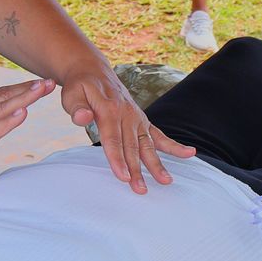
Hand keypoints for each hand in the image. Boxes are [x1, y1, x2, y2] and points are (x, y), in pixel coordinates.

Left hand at [58, 67, 194, 192]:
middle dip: (137, 169)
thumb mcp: (71, 93)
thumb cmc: (80, 86)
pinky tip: (189, 153)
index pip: (113, 139)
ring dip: (156, 164)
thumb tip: (83, 117)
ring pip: (147, 144)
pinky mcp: (142, 120)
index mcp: (109, 108)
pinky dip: (174, 145)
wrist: (93, 71)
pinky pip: (159, 134)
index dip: (117, 159)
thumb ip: (76, 107)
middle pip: (132, 146)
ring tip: (166, 181)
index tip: (123, 177)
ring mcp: (137, 117)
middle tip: (140, 189)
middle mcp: (127, 114)